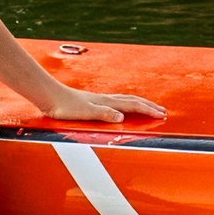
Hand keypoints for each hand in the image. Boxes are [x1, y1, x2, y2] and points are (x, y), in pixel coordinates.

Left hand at [41, 88, 166, 123]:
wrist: (50, 96)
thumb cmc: (65, 107)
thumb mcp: (85, 113)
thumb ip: (104, 114)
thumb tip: (122, 118)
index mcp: (107, 102)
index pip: (133, 106)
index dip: (148, 110)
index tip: (161, 115)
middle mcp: (106, 99)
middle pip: (133, 101)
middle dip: (149, 106)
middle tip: (162, 111)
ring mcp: (101, 99)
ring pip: (126, 100)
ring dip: (140, 104)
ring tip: (149, 107)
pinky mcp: (95, 102)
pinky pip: (118, 102)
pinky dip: (128, 104)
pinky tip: (124, 107)